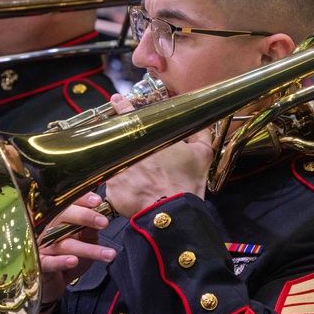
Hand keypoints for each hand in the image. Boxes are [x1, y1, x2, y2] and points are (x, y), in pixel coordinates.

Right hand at [37, 193, 114, 305]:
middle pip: (63, 217)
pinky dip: (61, 261)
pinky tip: (73, 261)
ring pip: (64, 244)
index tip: (97, 201)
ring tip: (107, 254)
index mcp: (57, 218)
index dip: (81, 200)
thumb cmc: (68, 256)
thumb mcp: (84, 242)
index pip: (67, 204)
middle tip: (103, 222)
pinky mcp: (39, 264)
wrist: (53, 281)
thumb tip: (99, 219)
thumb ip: (89, 231)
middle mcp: (47, 228)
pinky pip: (49, 262)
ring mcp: (41, 246)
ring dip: (87, 249)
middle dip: (84, 217)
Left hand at [103, 93, 213, 217]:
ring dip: (122, 164)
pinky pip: (115, 184)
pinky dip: (123, 186)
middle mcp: (127, 149)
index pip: (129, 114)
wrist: (172, 213)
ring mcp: (116, 169)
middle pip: (118, 138)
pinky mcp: (111, 188)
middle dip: (122, 139)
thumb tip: (198, 122)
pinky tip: (136, 192)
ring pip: (114, 161)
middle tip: (132, 148)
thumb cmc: (186, 181)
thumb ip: (199, 133)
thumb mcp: (202, 154)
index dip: (123, 106)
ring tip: (139, 176)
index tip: (117, 101)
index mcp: (148, 137)